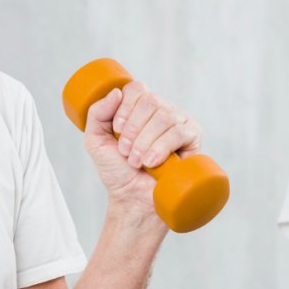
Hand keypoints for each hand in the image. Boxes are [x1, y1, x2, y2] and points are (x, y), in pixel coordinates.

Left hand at [82, 80, 202, 220]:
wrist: (132, 198)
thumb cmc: (116, 171)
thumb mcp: (95, 140)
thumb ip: (96, 113)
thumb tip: (116, 92)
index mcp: (140, 107)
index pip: (137, 89)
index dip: (125, 108)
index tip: (116, 130)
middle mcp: (161, 110)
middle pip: (150, 101)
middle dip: (133, 130)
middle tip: (126, 152)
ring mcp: (179, 122)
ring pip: (164, 116)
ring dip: (145, 142)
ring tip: (137, 161)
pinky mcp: (193, 138)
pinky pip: (180, 131)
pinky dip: (162, 147)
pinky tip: (152, 162)